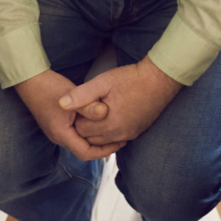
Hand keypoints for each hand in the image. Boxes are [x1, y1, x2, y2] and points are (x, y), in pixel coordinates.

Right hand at [15, 70, 125, 160]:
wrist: (30, 81)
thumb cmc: (49, 87)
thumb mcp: (73, 95)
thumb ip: (89, 106)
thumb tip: (105, 113)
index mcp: (61, 134)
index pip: (86, 153)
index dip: (104, 151)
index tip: (119, 142)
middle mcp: (58, 137)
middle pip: (84, 150)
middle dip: (102, 146)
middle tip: (120, 137)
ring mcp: (57, 132)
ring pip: (80, 142)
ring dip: (96, 139)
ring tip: (112, 130)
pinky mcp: (58, 125)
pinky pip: (76, 134)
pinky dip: (89, 132)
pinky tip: (99, 123)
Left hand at [65, 56, 181, 144]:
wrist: (159, 80)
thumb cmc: (131, 79)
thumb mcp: (103, 82)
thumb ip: (81, 95)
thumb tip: (61, 104)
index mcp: (108, 124)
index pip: (80, 130)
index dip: (77, 117)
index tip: (81, 104)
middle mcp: (118, 134)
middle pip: (90, 138)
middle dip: (85, 125)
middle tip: (86, 108)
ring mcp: (128, 135)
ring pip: (102, 141)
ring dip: (96, 130)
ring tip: (96, 113)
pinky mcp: (135, 133)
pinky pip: (115, 139)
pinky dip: (108, 132)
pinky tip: (107, 118)